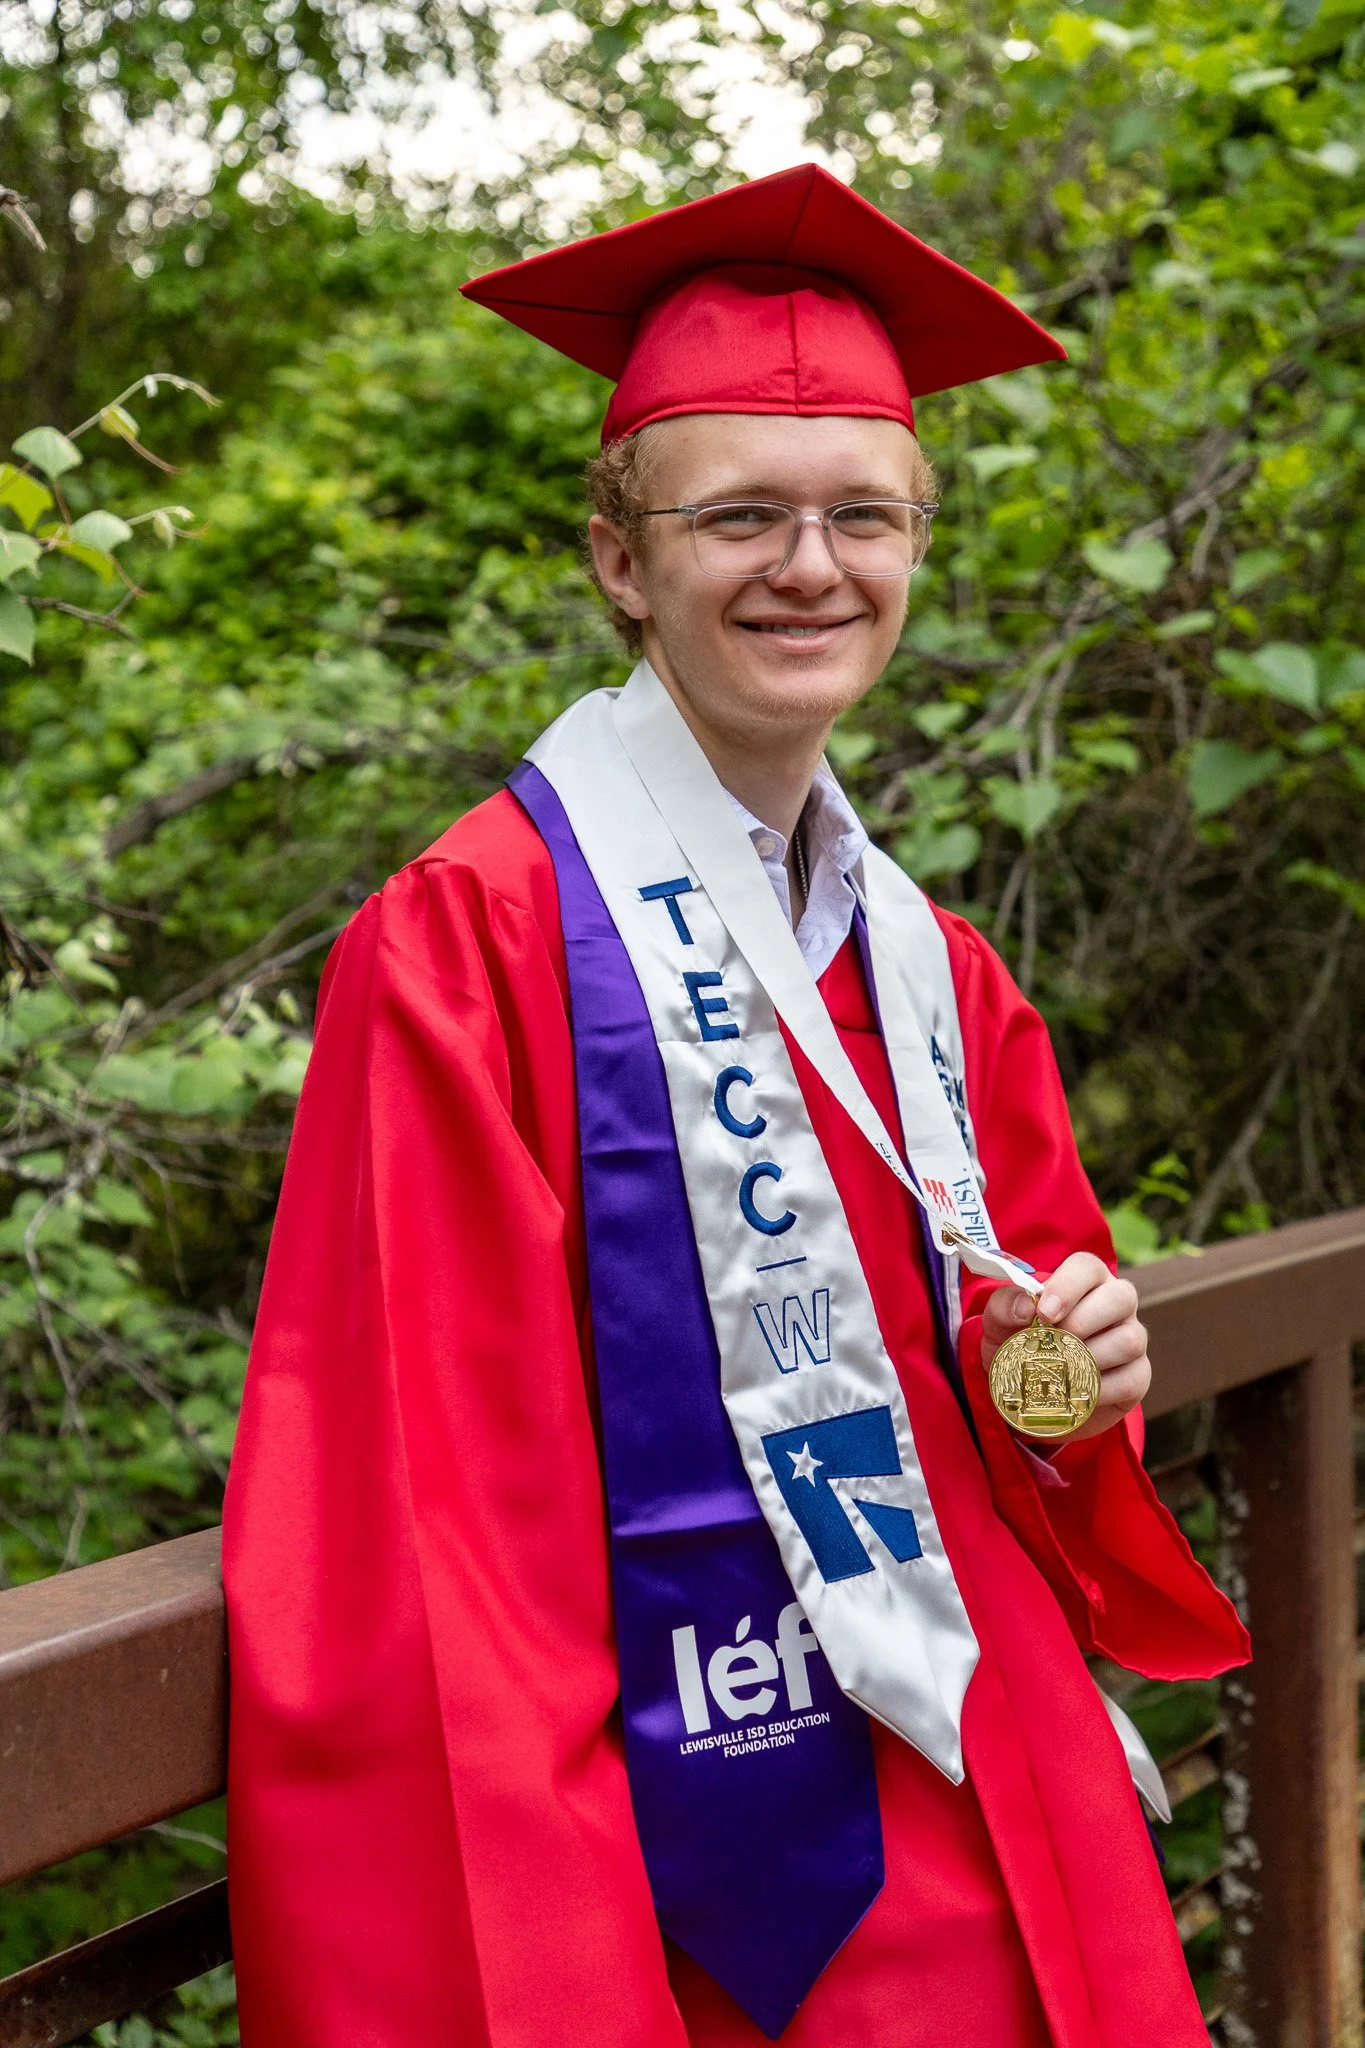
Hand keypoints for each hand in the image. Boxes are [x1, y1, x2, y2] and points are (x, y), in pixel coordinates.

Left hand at [979, 1251, 1149, 1443]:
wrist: (1030, 1391)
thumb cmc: (1019, 1343)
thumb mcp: (1000, 1323)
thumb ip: (1005, 1306)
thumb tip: (1025, 1307)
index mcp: (1085, 1280)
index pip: (1086, 1266)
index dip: (1067, 1287)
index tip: (1043, 1313)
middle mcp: (1116, 1303)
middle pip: (1122, 1297)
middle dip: (1083, 1321)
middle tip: (1053, 1342)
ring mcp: (1132, 1337)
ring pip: (1130, 1341)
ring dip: (1090, 1358)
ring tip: (1062, 1368)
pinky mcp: (1139, 1375)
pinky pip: (1131, 1380)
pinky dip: (1100, 1390)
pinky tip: (1076, 1392)